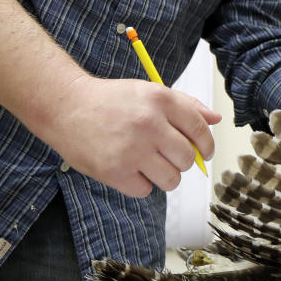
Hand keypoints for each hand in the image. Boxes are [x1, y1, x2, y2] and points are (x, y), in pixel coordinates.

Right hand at [50, 76, 220, 197]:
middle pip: (188, 158)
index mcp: (160, 100)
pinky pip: (145, 190)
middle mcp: (149, 124)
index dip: (207, 144)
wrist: (66, 107)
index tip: (204, 152)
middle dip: (182, 162)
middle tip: (168, 157)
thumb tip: (214, 118)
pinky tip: (128, 169)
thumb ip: (185, 104)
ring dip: (164, 176)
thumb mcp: (149, 91)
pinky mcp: (114, 171)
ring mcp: (132, 149)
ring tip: (149, 164)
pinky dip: (140, 184)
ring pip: (171, 179)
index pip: (200, 128)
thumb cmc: (109, 100)